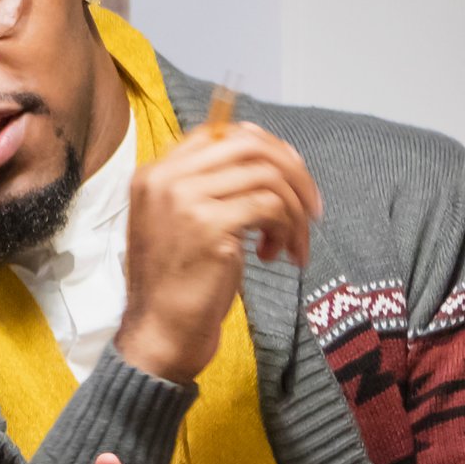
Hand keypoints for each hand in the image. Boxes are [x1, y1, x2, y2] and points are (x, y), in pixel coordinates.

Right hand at [117, 118, 320, 384]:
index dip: (264, 147)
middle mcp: (165, 179)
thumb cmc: (176, 283)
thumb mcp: (181, 222)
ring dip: (295, 210)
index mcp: (154, 174)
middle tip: (310, 206)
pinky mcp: (210, 226)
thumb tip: (270, 159)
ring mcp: (184, 200)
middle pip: (248, 145)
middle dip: (292, 171)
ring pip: (267, 177)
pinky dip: (289, 229)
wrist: (160, 331)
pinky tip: (279, 255)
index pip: (218, 132)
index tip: (290, 175)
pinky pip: (270, 207)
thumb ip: (208, 189)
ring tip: (293, 242)